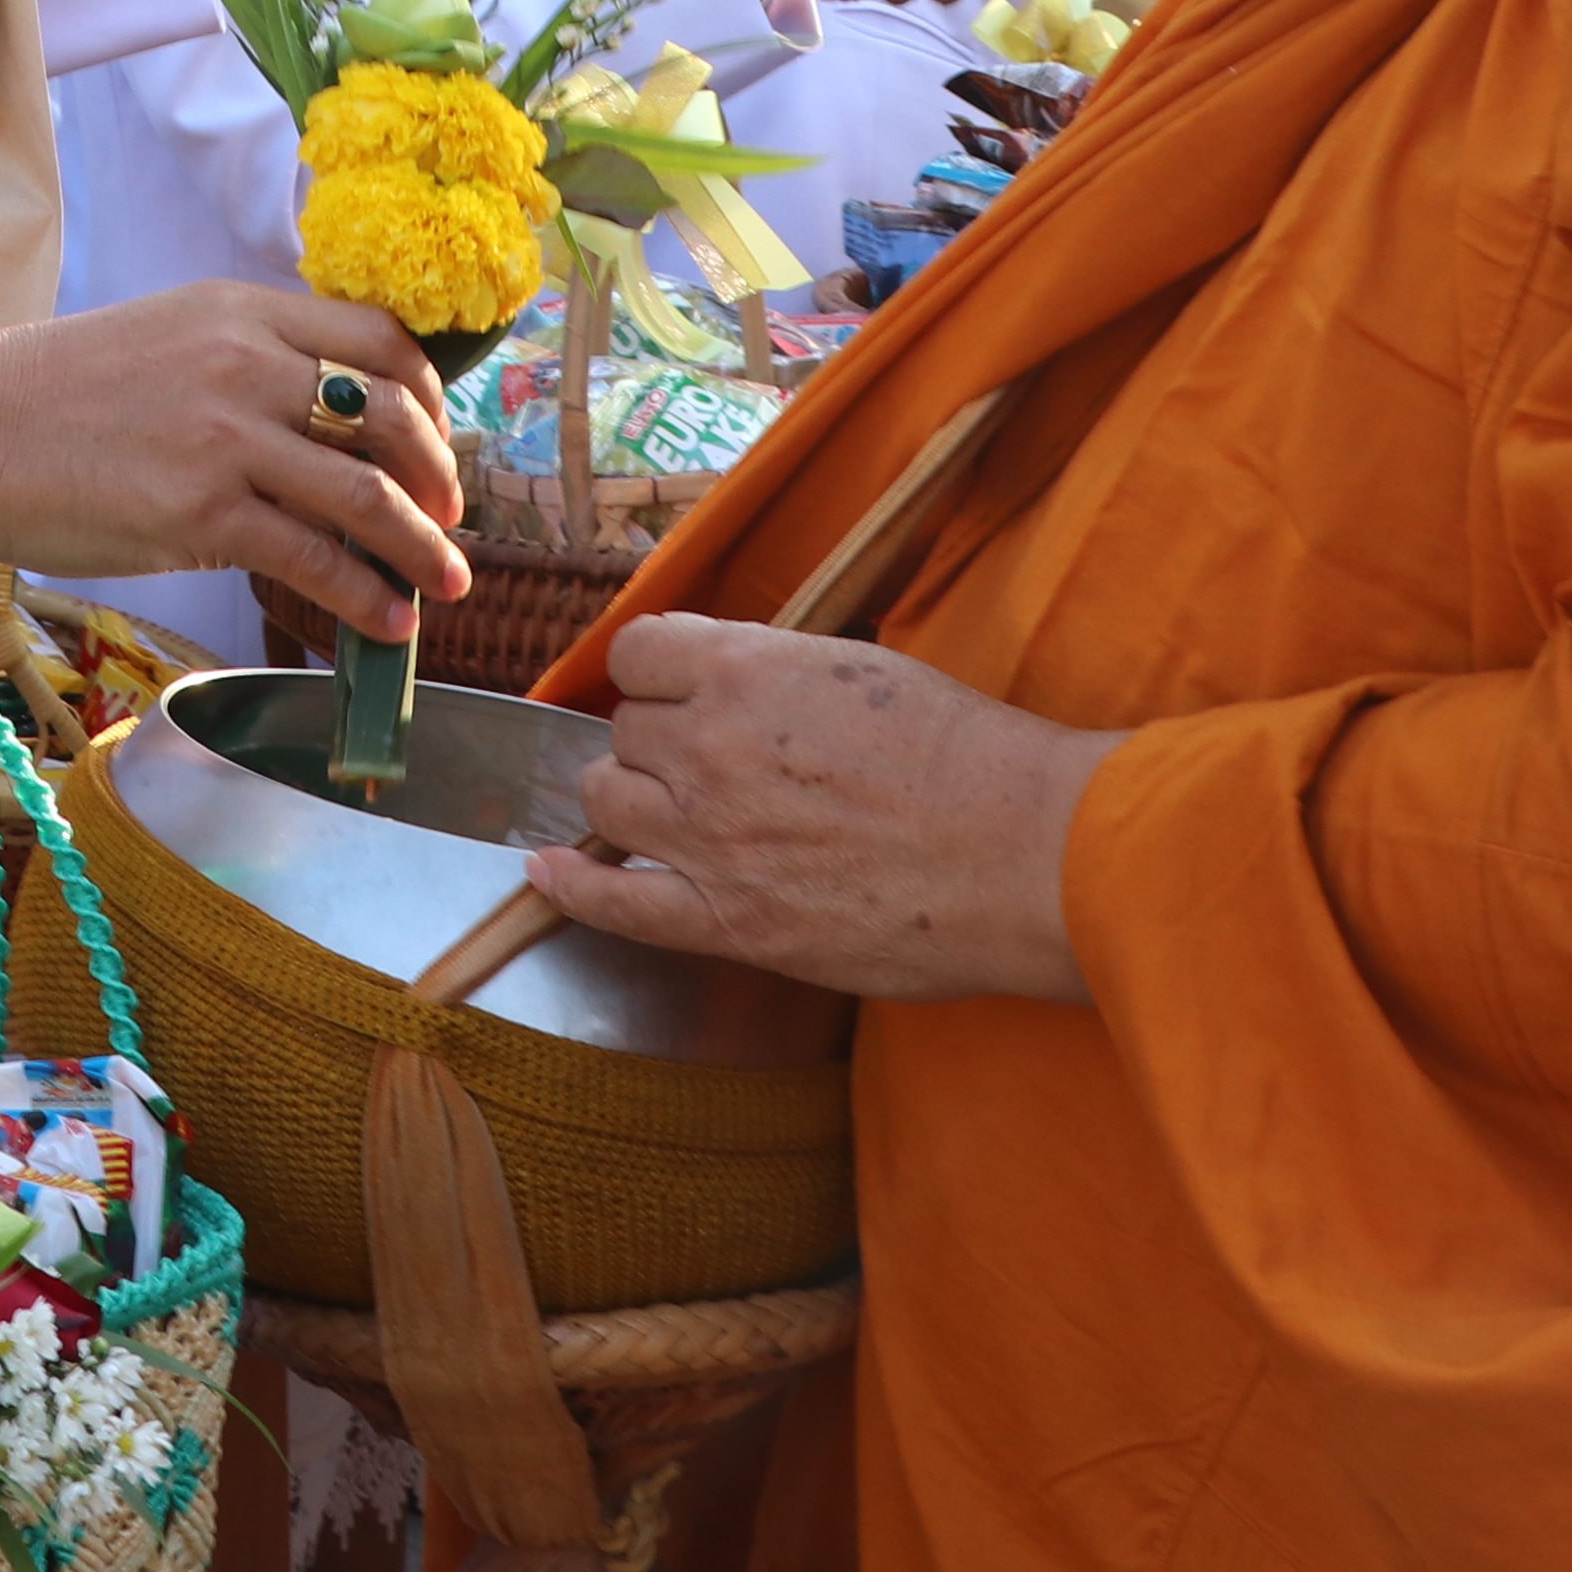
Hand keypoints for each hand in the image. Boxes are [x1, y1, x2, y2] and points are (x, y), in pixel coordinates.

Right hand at [0, 281, 468, 640]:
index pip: (382, 342)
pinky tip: (385, 622)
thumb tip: (325, 430)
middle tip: (447, 525)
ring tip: (445, 587)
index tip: (435, 447)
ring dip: (424, 549)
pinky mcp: (198, 511)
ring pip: (368, 494)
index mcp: (239, 308)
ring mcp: (223, 436)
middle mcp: (245, 360)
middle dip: (439, 480)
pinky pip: (314, 559)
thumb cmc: (48, 395)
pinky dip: (366, 597)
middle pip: (394, 416)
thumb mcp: (165, 338)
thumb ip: (244, 363)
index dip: (431, 400)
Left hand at [519, 615, 1113, 1002]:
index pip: (637, 652)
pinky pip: (614, 902)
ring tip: (668, 811)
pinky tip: (548, 872)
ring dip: (627, 802)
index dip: (656, 672)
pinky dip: (569, 887)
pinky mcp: (728, 920)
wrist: (1023, 851)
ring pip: (605, 803)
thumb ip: (773, 672)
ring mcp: (709, 838)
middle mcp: (707, 747)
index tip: (675, 689)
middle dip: (655, 742)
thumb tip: (728, 680)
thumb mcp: (859, 666)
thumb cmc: (964, 754)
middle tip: (710, 762)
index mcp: (741, 670)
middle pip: (622, 732)